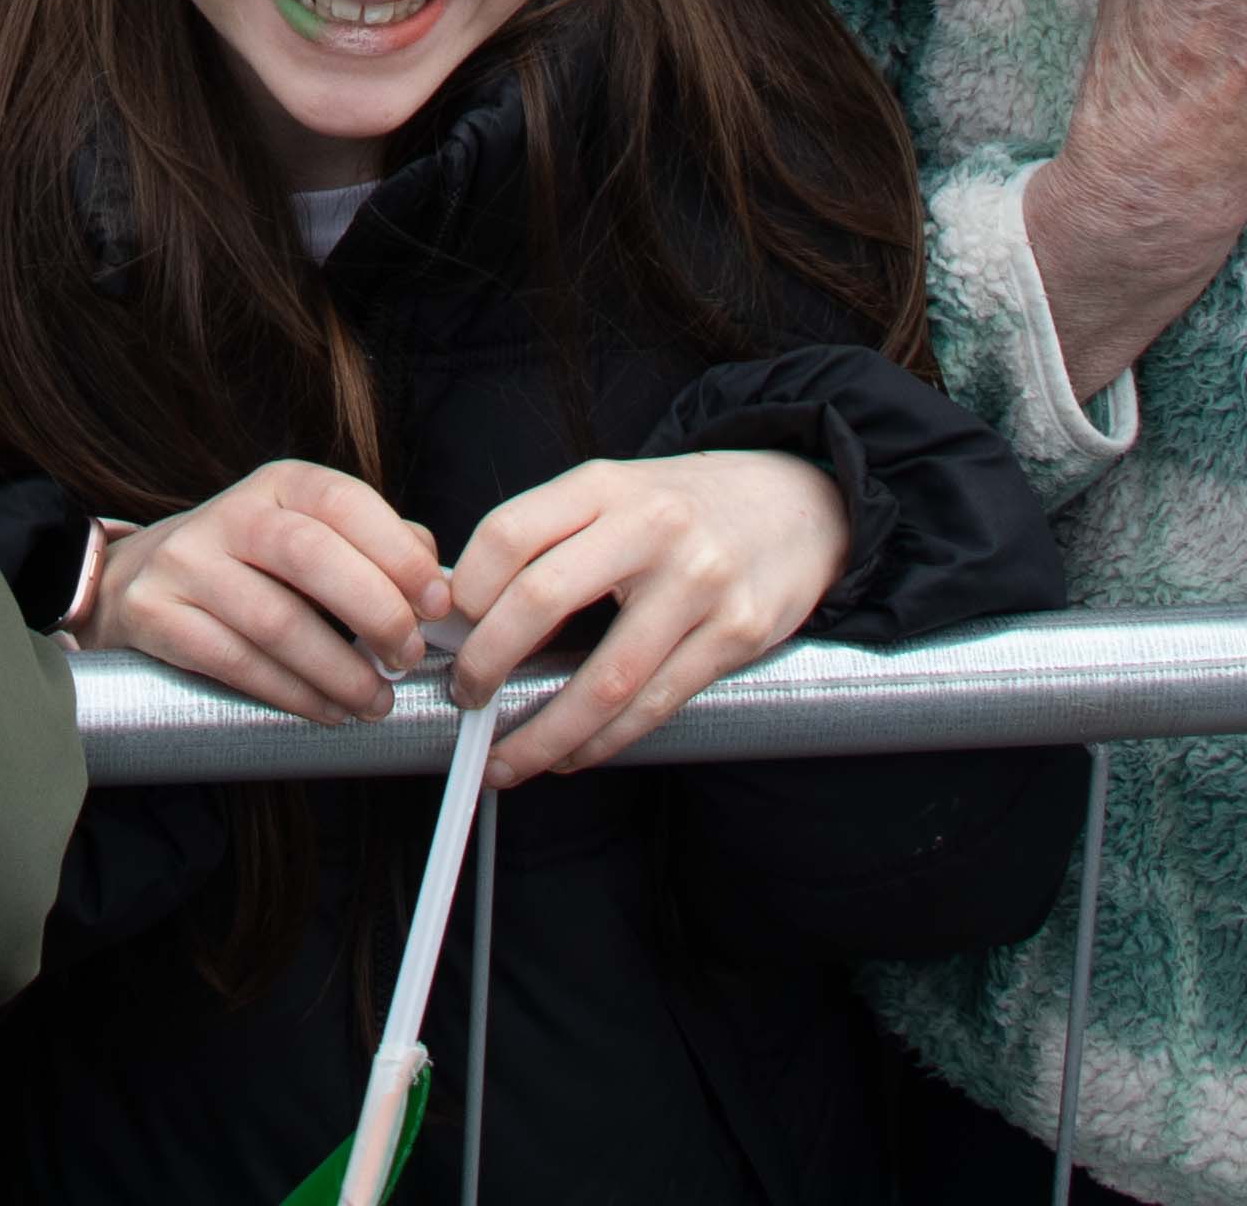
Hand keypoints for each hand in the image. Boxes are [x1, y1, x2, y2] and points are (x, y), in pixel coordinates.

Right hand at [71, 460, 442, 724]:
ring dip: (338, 670)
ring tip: (375, 700)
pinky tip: (325, 710)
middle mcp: (229, 515)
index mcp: (278, 486)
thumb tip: (436, 582)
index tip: (437, 605)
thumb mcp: (306, 535)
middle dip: (374, 612)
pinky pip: (233, 661)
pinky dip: (290, 693)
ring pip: (274, 619)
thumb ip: (373, 548)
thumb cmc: (247, 566)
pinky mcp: (154, 615)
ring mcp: (185, 563)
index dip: (398, 553)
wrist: (132, 581)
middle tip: (408, 657)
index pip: (344, 501)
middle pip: (310, 555)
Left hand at [442, 451, 849, 782]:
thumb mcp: (615, 495)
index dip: (465, 591)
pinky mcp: (736, 635)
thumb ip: (549, 539)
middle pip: (540, 601)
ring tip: (507, 760)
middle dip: (487, 664)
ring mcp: (699, 583)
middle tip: (465, 699)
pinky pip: (654, 706)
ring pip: (603, 679)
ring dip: (543, 733)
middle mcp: (651, 527)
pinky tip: (572, 753)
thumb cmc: (687, 508)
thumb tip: (467, 614)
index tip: (448, 632)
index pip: (508, 533)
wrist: (799, 503)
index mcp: (606, 486)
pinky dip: (602, 742)